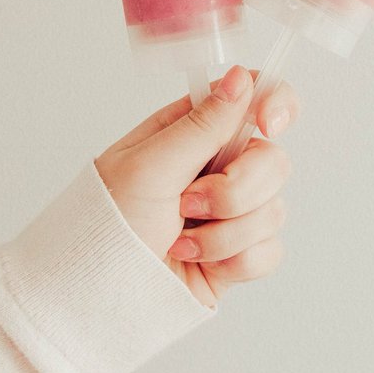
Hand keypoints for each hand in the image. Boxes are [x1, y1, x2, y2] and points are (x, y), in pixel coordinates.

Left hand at [94, 65, 298, 309]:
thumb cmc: (107, 223)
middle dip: (235, 190)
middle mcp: (218, 166)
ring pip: (274, 209)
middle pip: (273, 161)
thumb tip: (241, 76)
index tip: (267, 124)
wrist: (97, 296)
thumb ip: (202, 124)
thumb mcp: (150, 164)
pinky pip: (269, 250)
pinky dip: (234, 260)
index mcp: (195, 131)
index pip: (255, 98)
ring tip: (181, 241)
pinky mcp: (238, 254)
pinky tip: (199, 262)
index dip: (275, 104)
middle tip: (188, 204)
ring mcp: (231, 212)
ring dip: (225, 233)